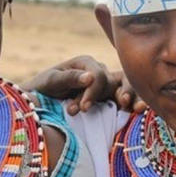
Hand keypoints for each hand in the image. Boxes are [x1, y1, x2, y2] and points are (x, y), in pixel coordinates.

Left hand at [22, 56, 144, 114]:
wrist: (38, 103)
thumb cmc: (42, 89)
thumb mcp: (51, 81)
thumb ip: (69, 78)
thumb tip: (91, 77)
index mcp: (86, 64)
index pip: (99, 76)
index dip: (93, 92)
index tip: (83, 109)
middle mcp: (99, 72)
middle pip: (117, 79)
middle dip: (123, 91)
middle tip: (122, 104)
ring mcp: (106, 86)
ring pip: (127, 87)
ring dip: (134, 97)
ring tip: (137, 109)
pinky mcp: (109, 100)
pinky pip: (125, 100)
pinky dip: (132, 105)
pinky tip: (137, 112)